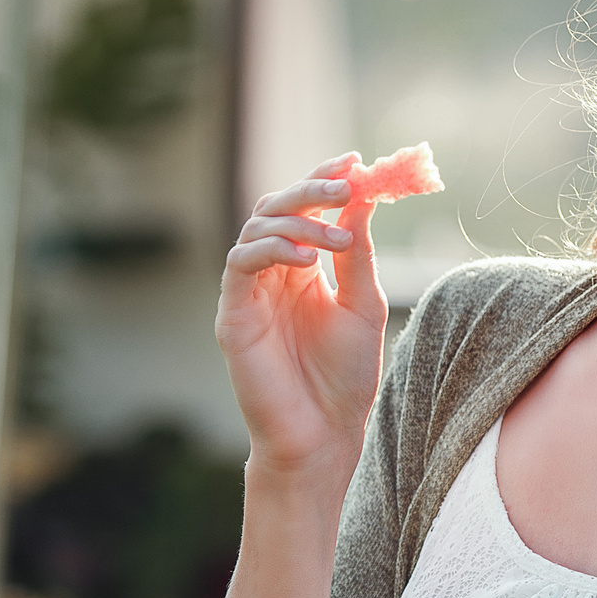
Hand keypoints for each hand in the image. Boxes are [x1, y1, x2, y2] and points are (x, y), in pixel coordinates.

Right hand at [215, 152, 387, 485]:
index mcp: (303, 270)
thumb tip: (364, 199)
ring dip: (300, 222)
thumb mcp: (363, 305)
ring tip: (337, 241)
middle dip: (311, 189)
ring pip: (257, 228)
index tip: (355, 161)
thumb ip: (358, 254)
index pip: (306, 210)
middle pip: (277, 208)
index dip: (324, 179)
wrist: (325, 435)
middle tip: (346, 184)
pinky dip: (271, 249)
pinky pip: (240, 262)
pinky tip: (306, 259)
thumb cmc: (346, 378)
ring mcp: (249, 292)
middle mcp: (272, 274)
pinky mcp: (232, 313)